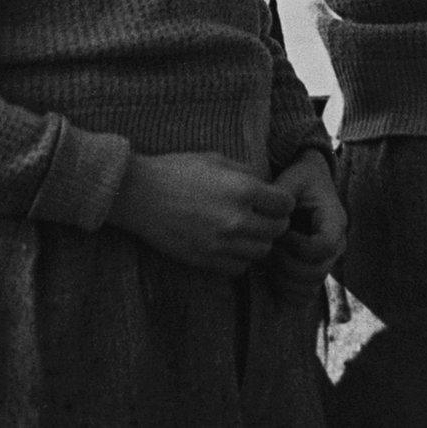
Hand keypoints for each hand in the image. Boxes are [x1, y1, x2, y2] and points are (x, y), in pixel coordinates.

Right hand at [107, 151, 294, 275]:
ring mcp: (222, 244)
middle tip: (265, 215)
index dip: (283, 201)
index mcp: (243, 190)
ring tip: (247, 229)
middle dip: (275, 222)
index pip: (285, 205)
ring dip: (259, 241)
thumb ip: (246, 174)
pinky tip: (231, 244)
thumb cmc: (177, 170)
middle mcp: (237, 220)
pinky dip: (241, 258)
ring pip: (261, 252)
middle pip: (277, 231)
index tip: (276, 200)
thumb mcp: (216, 160)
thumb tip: (267, 186)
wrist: (141, 195)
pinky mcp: (207, 260)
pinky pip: (240, 267)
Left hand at [268, 149, 346, 301]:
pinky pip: (306, 294)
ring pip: (310, 287)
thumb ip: (281, 192)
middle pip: (317, 272)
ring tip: (268, 260)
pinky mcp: (315, 269)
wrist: (311, 183)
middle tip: (268, 248)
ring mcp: (327, 260)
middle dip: (287, 265)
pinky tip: (271, 277)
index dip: (298, 245)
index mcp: (334, 222)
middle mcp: (336, 245)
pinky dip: (287, 293)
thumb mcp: (293, 178)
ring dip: (284, 280)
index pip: (323, 247)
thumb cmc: (301, 179)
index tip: (280, 233)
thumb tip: (266, 212)